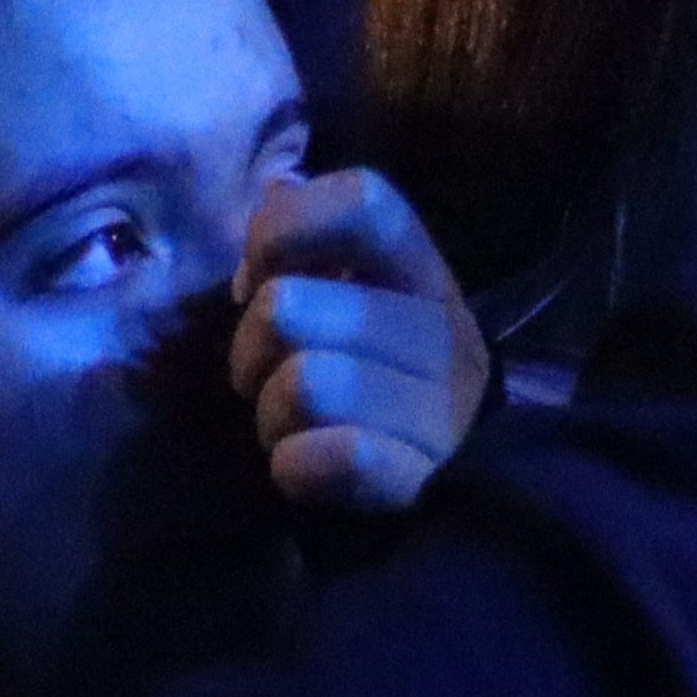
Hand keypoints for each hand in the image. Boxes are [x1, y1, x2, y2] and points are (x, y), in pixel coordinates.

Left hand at [234, 170, 493, 513]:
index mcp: (423, 273)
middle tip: (268, 378)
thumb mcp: (348, 299)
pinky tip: (307, 467)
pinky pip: (327, 456)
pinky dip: (295, 466)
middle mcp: (446, 332)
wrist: (438, 503)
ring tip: (292, 427)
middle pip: (287, 308)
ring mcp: (442, 411)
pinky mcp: (418, 481)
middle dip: (249, 350)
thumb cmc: (366, 386)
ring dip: (271, 416)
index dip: (284, 229)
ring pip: (302, 385)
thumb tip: (278, 193)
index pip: (362, 201)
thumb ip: (309, 243)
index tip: (260, 276)